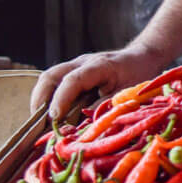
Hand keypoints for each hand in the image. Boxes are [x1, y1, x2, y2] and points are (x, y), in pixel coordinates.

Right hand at [30, 45, 164, 118]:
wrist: (142, 57)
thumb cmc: (138, 74)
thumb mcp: (129, 91)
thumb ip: (108, 105)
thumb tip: (86, 123)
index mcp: (98, 65)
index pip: (71, 80)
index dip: (61, 100)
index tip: (55, 118)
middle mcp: (81, 63)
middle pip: (50, 77)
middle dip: (40, 101)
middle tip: (39, 125)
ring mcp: (75, 67)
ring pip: (48, 80)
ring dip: (41, 102)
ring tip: (42, 125)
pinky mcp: (73, 74)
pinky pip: (54, 85)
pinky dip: (48, 101)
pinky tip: (52, 118)